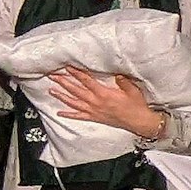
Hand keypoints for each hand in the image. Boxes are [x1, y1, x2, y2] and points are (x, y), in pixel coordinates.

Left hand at [48, 67, 164, 140]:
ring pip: (73, 103)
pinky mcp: (94, 118)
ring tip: (51, 91)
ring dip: (62, 96)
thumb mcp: (132, 90)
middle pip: (76, 90)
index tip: (66, 67)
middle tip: (52, 76)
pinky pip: (78, 116)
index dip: (76, 73)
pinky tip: (59, 113)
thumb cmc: (136, 105)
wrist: (139, 122)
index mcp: (103, 93)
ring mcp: (93, 111)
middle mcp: (95, 102)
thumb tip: (115, 72)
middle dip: (63, 82)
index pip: (86, 80)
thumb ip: (123, 81)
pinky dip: (68, 114)